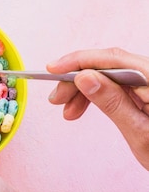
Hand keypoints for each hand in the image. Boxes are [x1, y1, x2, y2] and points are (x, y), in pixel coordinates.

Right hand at [47, 48, 148, 169]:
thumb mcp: (140, 133)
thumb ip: (112, 102)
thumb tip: (84, 77)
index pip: (113, 59)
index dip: (79, 61)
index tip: (52, 69)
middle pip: (108, 66)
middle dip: (77, 80)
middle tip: (56, 100)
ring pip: (109, 75)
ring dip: (84, 89)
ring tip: (68, 111)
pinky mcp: (146, 91)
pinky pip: (116, 85)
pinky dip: (96, 95)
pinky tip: (83, 108)